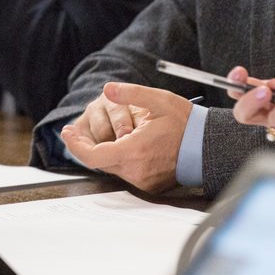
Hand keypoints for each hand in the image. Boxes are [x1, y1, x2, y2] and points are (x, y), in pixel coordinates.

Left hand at [60, 83, 192, 192]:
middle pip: (100, 161)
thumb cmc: (185, 123)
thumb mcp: (159, 100)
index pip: (92, 156)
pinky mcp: (148, 185)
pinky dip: (120, 159)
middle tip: (76, 131)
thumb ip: (131, 93)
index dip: (75, 144)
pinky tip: (125, 144)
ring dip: (105, 152)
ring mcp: (142, 181)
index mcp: (134, 151)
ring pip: (112, 167)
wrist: (208, 147)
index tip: (67, 132)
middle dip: (87, 145)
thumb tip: (108, 89)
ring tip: (106, 134)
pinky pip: (125, 172)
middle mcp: (135, 171)